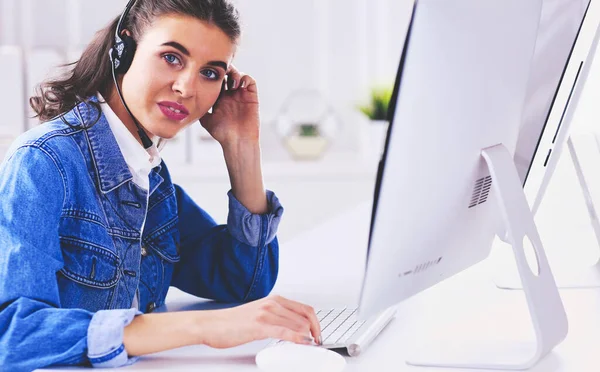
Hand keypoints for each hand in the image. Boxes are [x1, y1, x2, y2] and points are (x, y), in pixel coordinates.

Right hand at [198, 295, 321, 348]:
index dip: (316, 322)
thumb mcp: (259, 314)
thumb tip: (293, 329)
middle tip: (317, 342)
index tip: (318, 333)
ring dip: (308, 336)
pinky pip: (285, 331)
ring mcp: (266, 313)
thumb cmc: (232, 322)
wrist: (212, 324)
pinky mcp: (259, 325)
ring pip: (297, 324)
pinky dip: (297, 338)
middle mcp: (272, 304)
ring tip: (311, 345)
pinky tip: (303, 343)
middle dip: (315, 330)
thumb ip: (276, 318)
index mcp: (274, 300)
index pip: (304, 308)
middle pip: (305, 316)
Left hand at [200, 65, 259, 145]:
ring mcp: (242, 95)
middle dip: (224, 70)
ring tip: (230, 82)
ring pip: (238, 75)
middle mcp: (231, 95)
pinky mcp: (251, 97)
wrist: (237, 141)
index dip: (213, 74)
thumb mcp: (206, 119)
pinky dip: (245, 78)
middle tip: (220, 71)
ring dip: (234, 73)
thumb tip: (188, 99)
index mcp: (220, 98)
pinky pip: (250, 81)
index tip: (208, 72)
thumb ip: (200, 107)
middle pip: (228, 74)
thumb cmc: (222, 133)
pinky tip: (238, 85)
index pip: (217, 80)